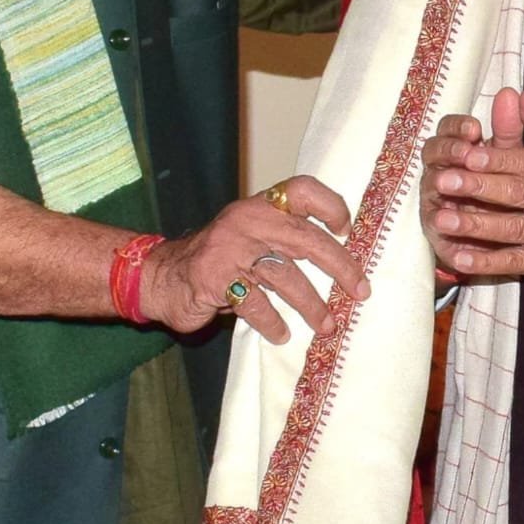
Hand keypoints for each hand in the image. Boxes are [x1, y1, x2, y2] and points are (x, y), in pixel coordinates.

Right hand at [139, 175, 369, 342]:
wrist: (162, 275)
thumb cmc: (219, 257)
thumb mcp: (249, 234)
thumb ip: (283, 236)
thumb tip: (341, 259)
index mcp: (260, 206)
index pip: (302, 190)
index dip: (330, 205)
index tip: (347, 230)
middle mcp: (247, 221)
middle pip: (305, 239)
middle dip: (339, 266)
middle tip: (360, 290)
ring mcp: (230, 250)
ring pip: (285, 277)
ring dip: (312, 305)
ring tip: (328, 324)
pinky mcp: (216, 280)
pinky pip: (256, 304)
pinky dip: (273, 323)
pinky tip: (281, 334)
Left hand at [419, 87, 523, 279]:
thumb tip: (521, 95)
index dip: (496, 159)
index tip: (466, 155)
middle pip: (515, 194)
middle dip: (478, 188)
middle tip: (443, 181)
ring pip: (511, 230)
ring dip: (475, 225)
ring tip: (441, 218)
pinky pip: (514, 263)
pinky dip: (487, 262)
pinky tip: (459, 258)